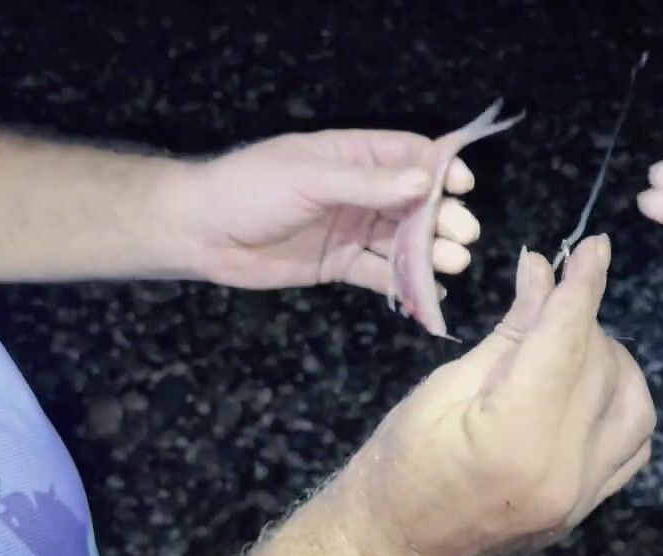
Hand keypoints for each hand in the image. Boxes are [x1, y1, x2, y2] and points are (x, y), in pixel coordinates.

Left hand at [171, 129, 480, 294]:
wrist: (199, 233)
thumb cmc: (250, 190)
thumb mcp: (309, 179)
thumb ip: (367, 184)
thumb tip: (426, 183)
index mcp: (352, 156)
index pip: (410, 154)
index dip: (441, 167)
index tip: (463, 186)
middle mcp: (360, 191)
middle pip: (416, 202)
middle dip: (443, 217)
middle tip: (462, 235)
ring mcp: (353, 229)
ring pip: (404, 240)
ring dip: (431, 252)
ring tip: (451, 264)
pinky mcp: (341, 265)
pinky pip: (382, 274)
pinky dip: (406, 284)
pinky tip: (429, 293)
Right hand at [331, 235, 655, 555]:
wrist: (393, 547)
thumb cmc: (400, 461)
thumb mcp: (446, 385)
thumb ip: (511, 331)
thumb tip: (544, 270)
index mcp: (515, 434)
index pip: (568, 339)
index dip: (583, 285)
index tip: (596, 247)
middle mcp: (562, 469)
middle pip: (603, 368)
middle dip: (585, 323)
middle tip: (554, 302)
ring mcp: (582, 497)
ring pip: (635, 406)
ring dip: (614, 365)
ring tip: (573, 348)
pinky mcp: (588, 509)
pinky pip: (633, 447)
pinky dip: (622, 407)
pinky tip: (591, 390)